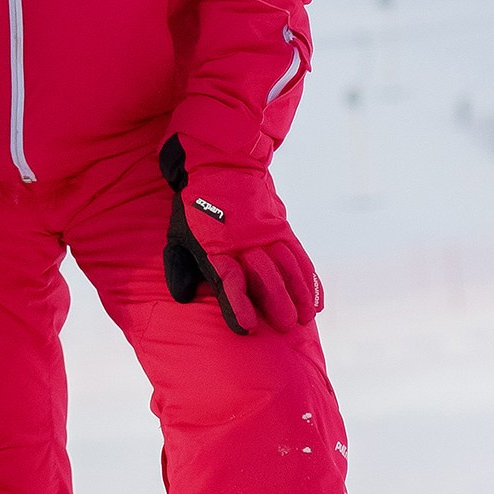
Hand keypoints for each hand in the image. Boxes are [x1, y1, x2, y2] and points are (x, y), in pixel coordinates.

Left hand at [158, 137, 320, 334]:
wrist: (219, 166)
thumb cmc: (194, 209)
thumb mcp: (177, 235)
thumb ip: (180, 268)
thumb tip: (183, 298)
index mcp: (215, 247)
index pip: (229, 280)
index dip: (238, 305)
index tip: (248, 327)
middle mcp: (243, 242)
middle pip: (265, 275)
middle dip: (277, 302)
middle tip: (286, 325)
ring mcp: (265, 234)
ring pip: (287, 266)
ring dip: (298, 293)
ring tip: (305, 318)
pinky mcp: (281, 228)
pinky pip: (299, 256)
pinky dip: (308, 279)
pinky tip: (315, 301)